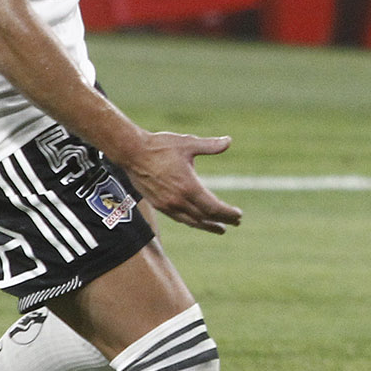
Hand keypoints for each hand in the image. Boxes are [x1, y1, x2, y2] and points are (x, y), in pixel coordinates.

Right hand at [123, 131, 242, 233]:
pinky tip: (197, 222)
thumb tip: (229, 141)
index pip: (213, 208)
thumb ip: (210, 145)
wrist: (131, 152)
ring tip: (220, 229)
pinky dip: (192, 222)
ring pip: (192, 221)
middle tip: (236, 222)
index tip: (239, 215)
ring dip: (207, 226)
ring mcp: (167, 205)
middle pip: (205, 217)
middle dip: (222, 220)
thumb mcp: (188, 143)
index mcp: (188, 186)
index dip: (227, 213)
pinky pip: (179, 218)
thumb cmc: (160, 146)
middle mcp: (178, 200)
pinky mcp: (158, 205)